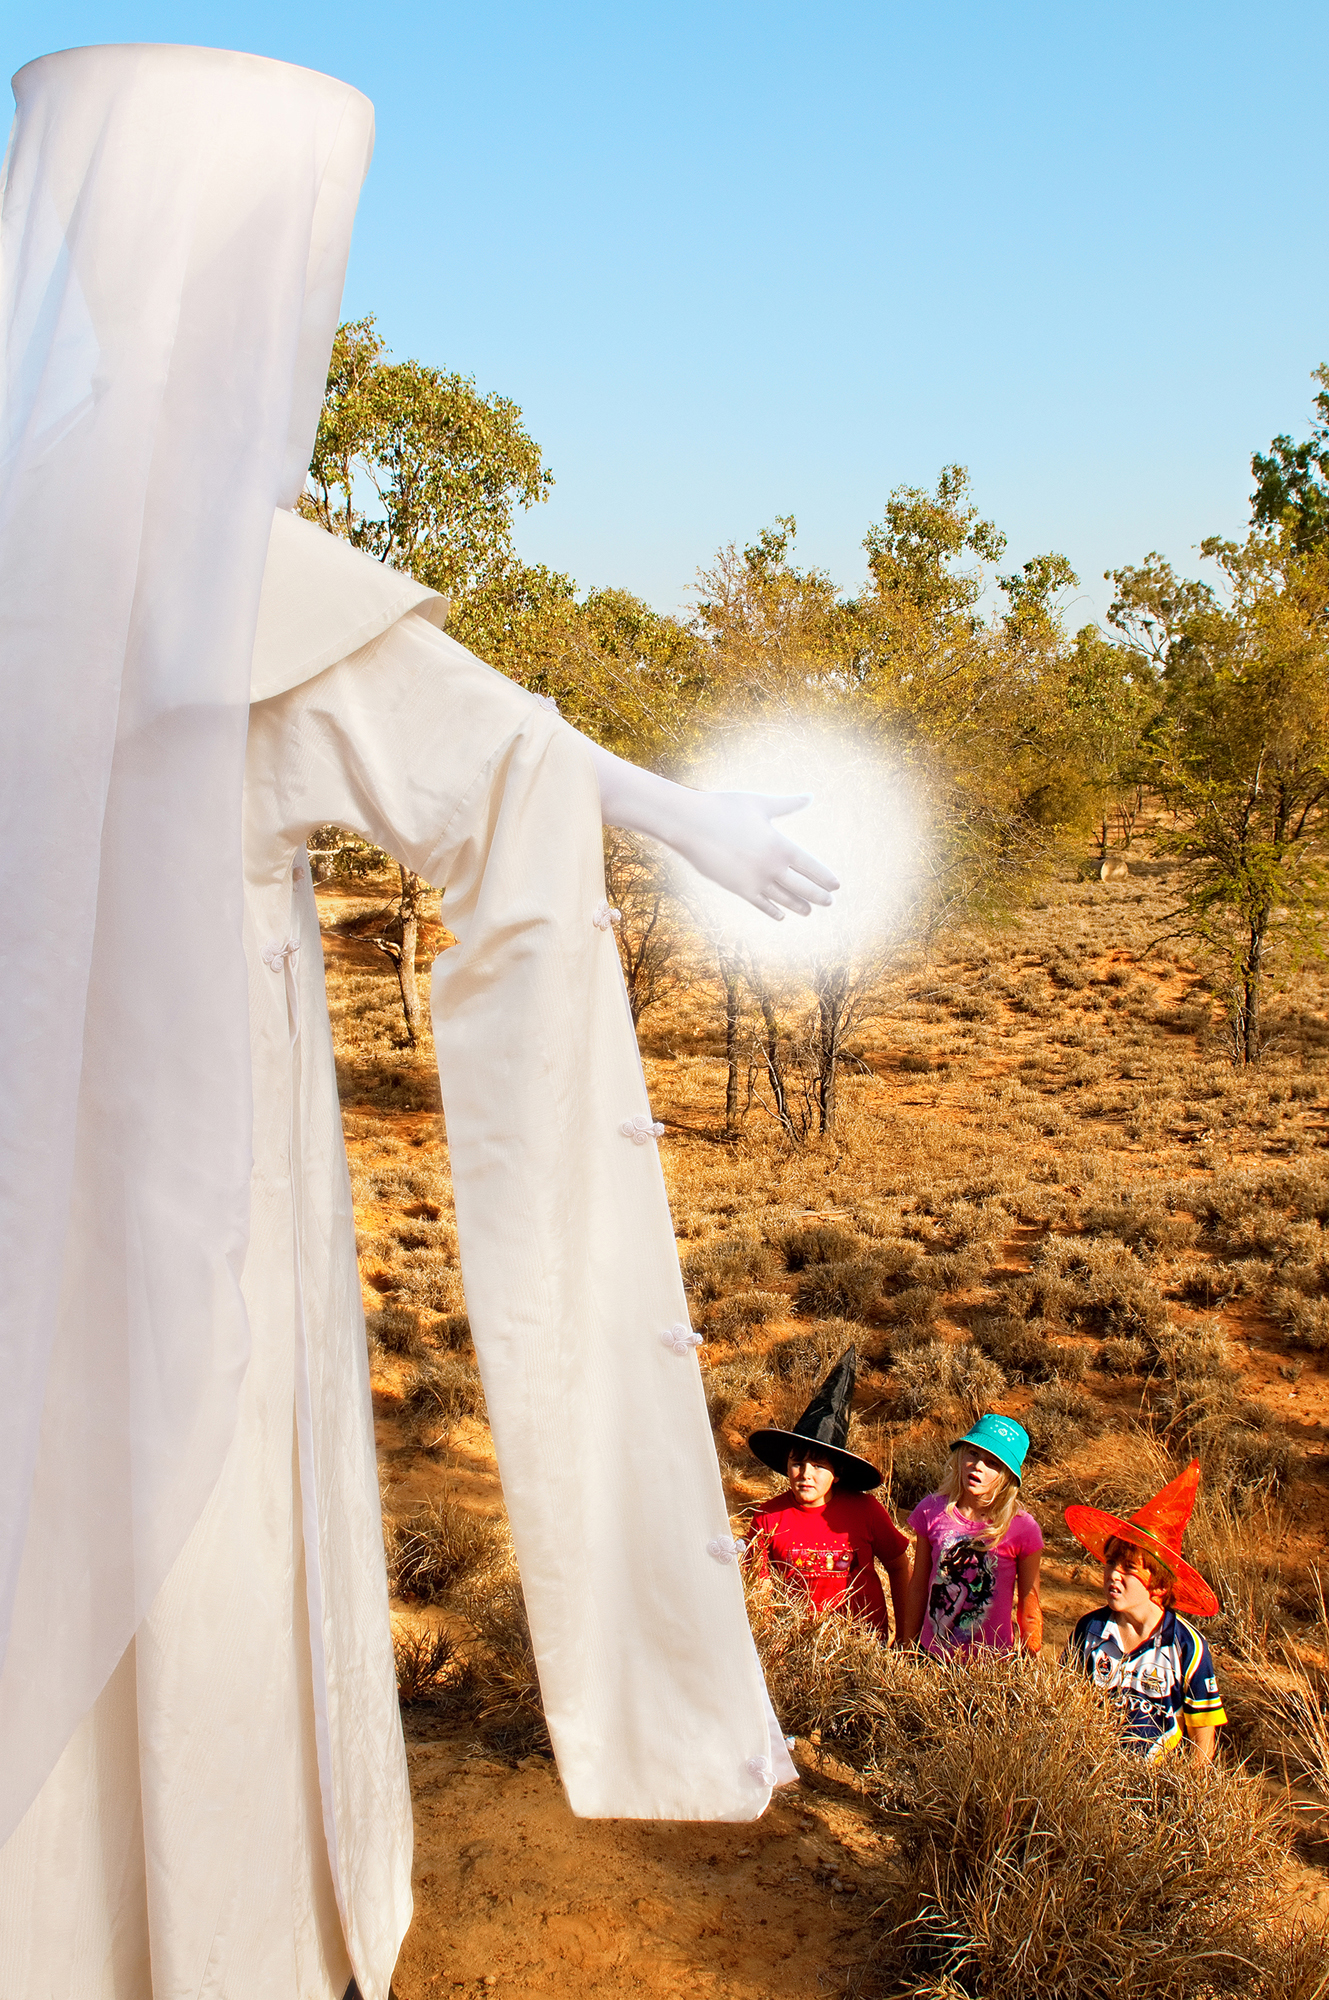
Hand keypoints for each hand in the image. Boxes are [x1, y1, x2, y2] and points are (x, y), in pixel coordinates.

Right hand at [661, 790, 838, 919]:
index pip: (811, 867)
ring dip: (799, 906)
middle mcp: (771, 867)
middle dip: (819, 896)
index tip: (836, 886)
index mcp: (780, 845)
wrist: (690, 824)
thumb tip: (809, 796)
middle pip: (803, 887)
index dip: (825, 878)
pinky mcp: (738, 889)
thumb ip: (787, 804)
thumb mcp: (760, 804)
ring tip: (809, 911)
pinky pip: (761, 904)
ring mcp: (755, 881)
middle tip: (830, 902)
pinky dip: (773, 910)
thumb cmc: (724, 808)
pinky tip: (781, 915)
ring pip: (784, 899)